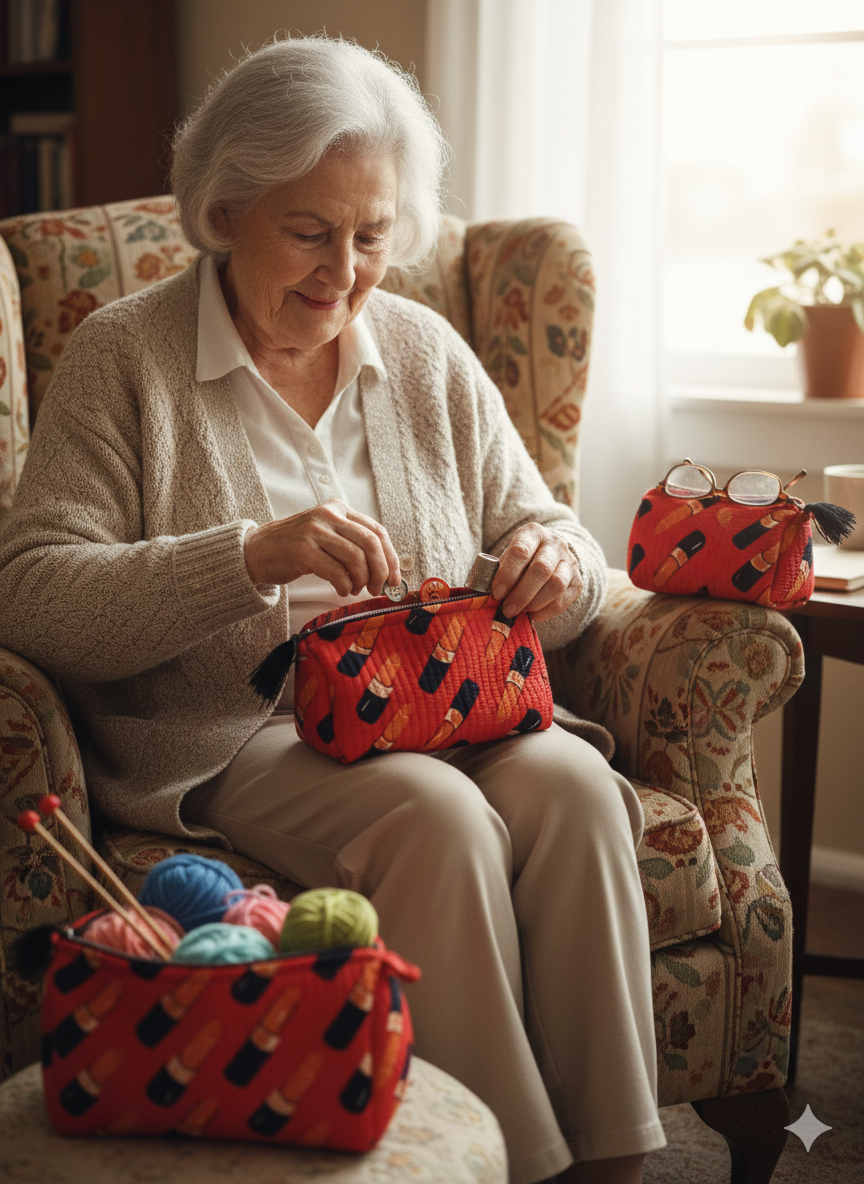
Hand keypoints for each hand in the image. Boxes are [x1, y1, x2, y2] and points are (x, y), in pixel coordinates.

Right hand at [244, 499, 400, 597]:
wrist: (257, 550)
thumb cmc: (296, 548)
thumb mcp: (327, 534)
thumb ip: (353, 544)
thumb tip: (387, 570)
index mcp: (339, 508)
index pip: (377, 531)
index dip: (391, 558)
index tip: (394, 579)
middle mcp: (328, 514)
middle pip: (371, 543)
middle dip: (380, 571)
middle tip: (377, 589)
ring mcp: (315, 531)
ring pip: (356, 558)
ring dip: (361, 580)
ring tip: (354, 589)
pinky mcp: (303, 550)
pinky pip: (337, 572)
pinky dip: (344, 585)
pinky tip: (341, 589)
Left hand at [491, 523, 582, 622]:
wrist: (550, 556)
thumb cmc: (520, 560)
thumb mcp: (507, 558)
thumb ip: (497, 572)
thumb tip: (483, 597)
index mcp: (532, 533)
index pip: (520, 552)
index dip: (507, 575)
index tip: (496, 593)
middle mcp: (555, 544)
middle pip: (541, 569)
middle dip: (521, 593)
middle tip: (507, 609)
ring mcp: (569, 561)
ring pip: (556, 585)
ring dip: (534, 603)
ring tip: (519, 612)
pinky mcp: (577, 581)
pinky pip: (564, 600)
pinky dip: (546, 611)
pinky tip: (533, 614)